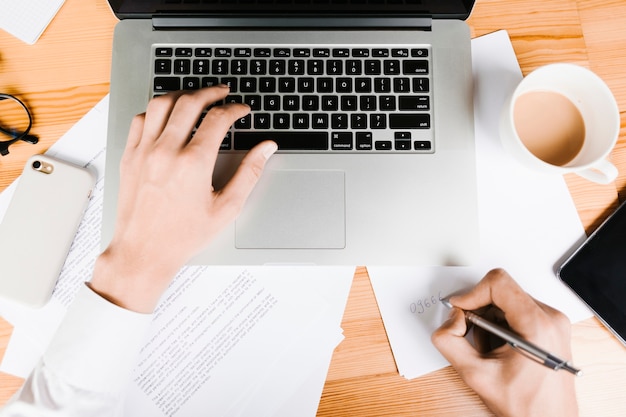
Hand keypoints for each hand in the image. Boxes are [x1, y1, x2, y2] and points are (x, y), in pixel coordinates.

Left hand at [90, 86, 276, 312]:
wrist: (144, 251)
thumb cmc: (183, 235)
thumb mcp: (226, 208)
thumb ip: (249, 173)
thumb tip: (266, 149)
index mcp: (193, 163)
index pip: (218, 119)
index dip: (235, 109)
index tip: (242, 110)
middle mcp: (166, 151)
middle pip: (190, 102)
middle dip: (211, 92)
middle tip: (223, 93)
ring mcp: (144, 151)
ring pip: (162, 103)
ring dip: (182, 95)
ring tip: (196, 97)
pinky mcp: (130, 156)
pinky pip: (140, 119)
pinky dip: (156, 110)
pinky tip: (167, 115)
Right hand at [431, 269, 578, 416]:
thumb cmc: (527, 406)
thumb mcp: (476, 375)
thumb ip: (450, 342)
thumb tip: (449, 321)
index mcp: (538, 325)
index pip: (498, 283)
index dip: (471, 294)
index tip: (461, 311)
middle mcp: (550, 318)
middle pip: (500, 291)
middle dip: (479, 313)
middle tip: (473, 338)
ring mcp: (552, 322)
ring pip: (506, 301)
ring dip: (489, 322)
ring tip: (491, 351)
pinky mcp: (550, 327)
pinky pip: (516, 312)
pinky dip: (501, 326)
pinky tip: (501, 350)